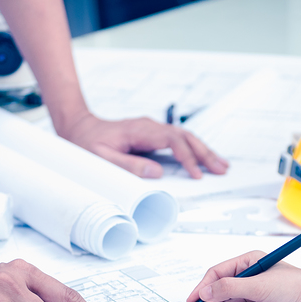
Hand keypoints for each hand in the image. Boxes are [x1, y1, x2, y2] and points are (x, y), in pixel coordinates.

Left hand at [58, 113, 228, 179]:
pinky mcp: (153, 136)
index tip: (196, 174)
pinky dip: (193, 149)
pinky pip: (178, 141)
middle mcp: (149, 127)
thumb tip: (156, 173)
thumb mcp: (102, 158)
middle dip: (205, 153)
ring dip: (203, 151)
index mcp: (140, 130)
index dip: (187, 158)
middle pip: (185, 137)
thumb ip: (129, 165)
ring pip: (185, 137)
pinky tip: (203, 159)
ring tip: (221, 165)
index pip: (172, 141)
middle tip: (221, 169)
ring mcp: (152, 130)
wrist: (78, 127)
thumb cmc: (86, 142)